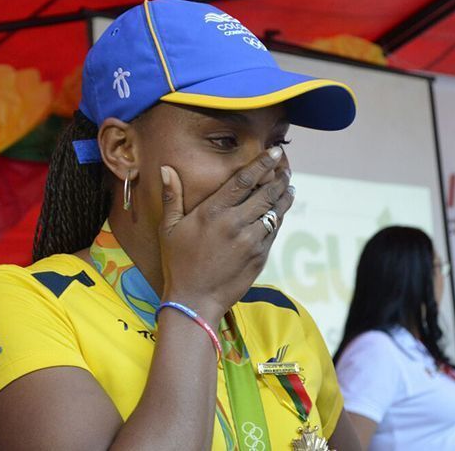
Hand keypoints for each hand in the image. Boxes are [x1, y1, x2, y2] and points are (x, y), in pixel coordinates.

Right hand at [158, 147, 293, 322]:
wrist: (194, 301)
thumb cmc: (178, 262)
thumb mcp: (169, 228)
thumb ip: (172, 197)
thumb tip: (166, 169)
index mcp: (213, 212)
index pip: (244, 180)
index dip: (262, 163)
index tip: (275, 152)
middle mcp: (235, 223)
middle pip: (265, 193)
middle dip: (278, 177)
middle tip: (285, 168)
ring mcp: (250, 241)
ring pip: (274, 211)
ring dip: (283, 196)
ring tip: (288, 186)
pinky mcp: (259, 256)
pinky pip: (274, 231)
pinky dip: (279, 217)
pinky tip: (279, 211)